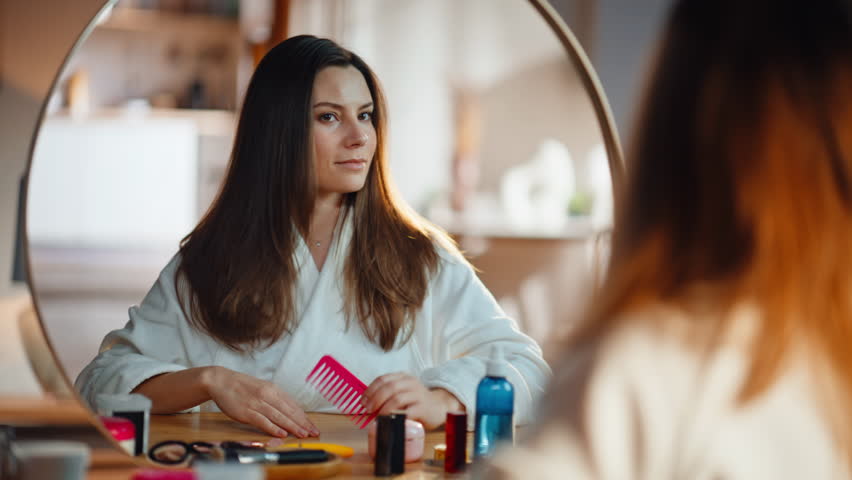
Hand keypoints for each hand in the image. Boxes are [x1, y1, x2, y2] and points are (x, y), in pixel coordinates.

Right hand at [202, 366, 318, 437]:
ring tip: (302, 434)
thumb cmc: (242, 387)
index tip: (312, 425)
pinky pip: (263, 421)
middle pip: (289, 411)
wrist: (221, 381)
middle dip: (303, 423)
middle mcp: (268, 395)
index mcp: (273, 389)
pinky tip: (282, 433)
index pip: (293, 405)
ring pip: (279, 417)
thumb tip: (290, 410)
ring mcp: (257, 403)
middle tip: (313, 432)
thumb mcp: (263, 388)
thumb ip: (276, 398)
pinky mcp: (246, 412)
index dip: (304, 417)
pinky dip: (273, 428)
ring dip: (292, 426)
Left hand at [361, 372, 464, 429]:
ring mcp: (418, 394)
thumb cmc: (417, 401)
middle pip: (389, 387)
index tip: (363, 401)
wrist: (439, 406)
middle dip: (375, 399)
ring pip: (397, 398)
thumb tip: (367, 405)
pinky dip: (396, 416)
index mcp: (403, 377)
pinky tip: (391, 421)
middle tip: (368, 410)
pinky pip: (407, 412)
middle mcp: (410, 383)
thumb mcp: (403, 392)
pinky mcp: (423, 408)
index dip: (370, 390)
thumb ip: (388, 394)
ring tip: (378, 416)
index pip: (383, 379)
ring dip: (384, 408)